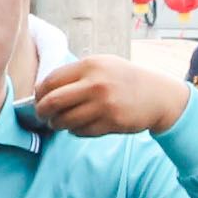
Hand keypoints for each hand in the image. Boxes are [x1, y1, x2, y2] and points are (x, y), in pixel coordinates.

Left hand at [33, 55, 191, 137]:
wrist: (158, 95)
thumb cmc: (124, 79)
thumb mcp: (102, 65)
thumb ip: (75, 74)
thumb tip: (42, 89)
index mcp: (90, 65)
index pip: (51, 81)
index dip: (39, 93)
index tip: (39, 99)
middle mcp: (96, 84)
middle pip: (53, 102)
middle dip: (41, 112)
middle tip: (42, 115)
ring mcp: (104, 104)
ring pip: (65, 120)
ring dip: (57, 124)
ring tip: (59, 123)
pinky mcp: (112, 122)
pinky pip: (81, 131)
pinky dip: (75, 131)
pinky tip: (79, 126)